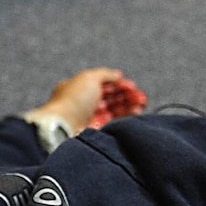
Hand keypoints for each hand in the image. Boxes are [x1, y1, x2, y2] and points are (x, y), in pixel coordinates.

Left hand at [31, 68, 148, 133]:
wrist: (64, 127)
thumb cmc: (73, 101)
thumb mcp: (89, 77)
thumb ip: (105, 74)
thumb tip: (118, 75)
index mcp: (78, 89)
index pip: (102, 85)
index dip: (118, 84)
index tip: (130, 85)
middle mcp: (84, 104)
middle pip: (110, 98)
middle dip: (127, 95)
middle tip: (139, 95)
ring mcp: (90, 118)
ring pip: (114, 110)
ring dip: (130, 104)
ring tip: (141, 102)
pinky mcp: (96, 130)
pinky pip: (115, 122)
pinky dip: (127, 115)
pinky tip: (136, 110)